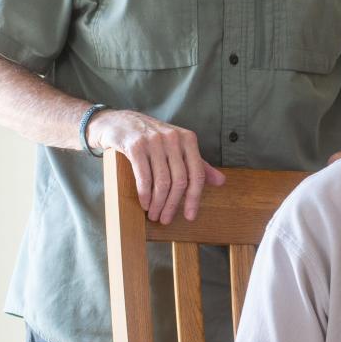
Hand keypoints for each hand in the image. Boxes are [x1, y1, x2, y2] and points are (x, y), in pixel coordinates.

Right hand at [86, 109, 223, 223]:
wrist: (118, 122)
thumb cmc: (151, 138)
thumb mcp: (177, 147)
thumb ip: (198, 163)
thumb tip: (221, 182)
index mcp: (188, 139)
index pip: (197, 173)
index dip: (195, 198)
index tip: (190, 216)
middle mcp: (173, 138)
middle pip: (180, 180)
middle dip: (173, 204)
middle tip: (165, 219)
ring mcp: (154, 141)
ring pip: (162, 181)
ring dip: (158, 203)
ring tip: (153, 214)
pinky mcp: (135, 146)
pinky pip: (144, 176)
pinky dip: (145, 194)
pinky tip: (144, 204)